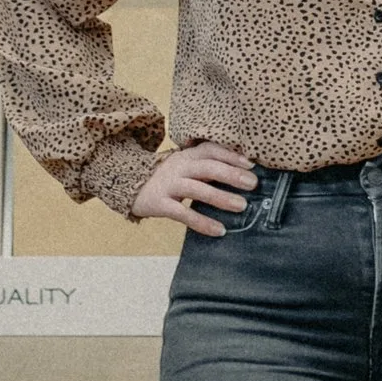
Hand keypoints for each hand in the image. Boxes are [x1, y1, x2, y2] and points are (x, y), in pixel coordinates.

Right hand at [134, 140, 257, 237]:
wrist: (129, 186)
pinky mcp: (160, 204)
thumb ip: (207, 168)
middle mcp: (179, 167)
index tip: (251, 165)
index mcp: (187, 155)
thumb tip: (242, 175)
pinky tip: (219, 230)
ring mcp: (169, 185)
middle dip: (231, 174)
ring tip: (241, 206)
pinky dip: (202, 222)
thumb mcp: (185, 166)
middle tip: (252, 184)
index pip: (211, 150)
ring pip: (197, 189)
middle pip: (207, 167)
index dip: (231, 156)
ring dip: (221, 197)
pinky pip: (183, 213)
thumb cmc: (167, 178)